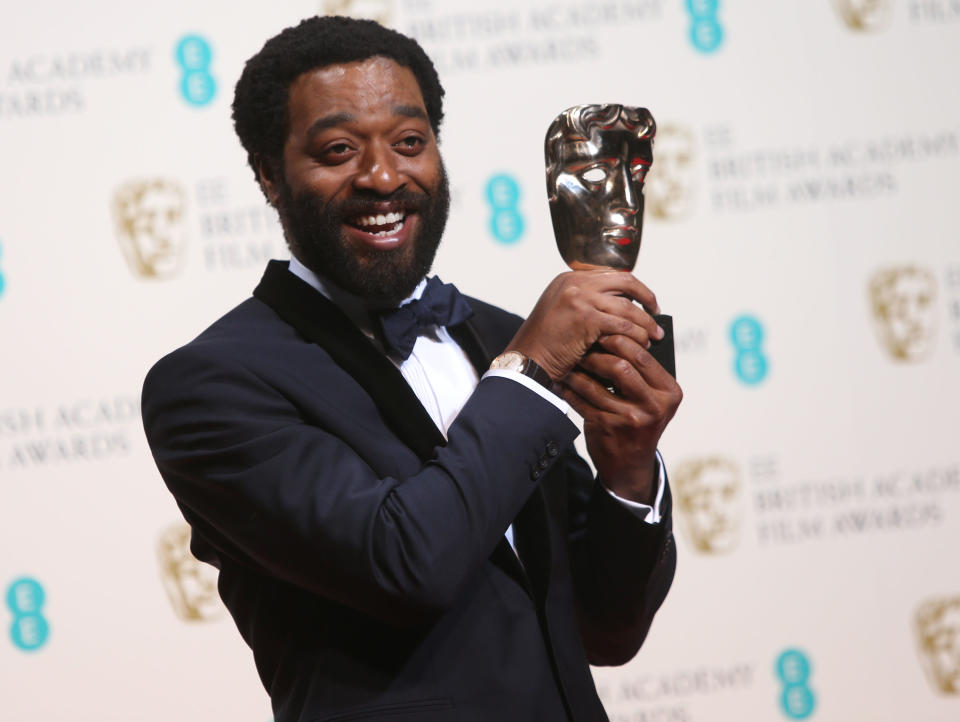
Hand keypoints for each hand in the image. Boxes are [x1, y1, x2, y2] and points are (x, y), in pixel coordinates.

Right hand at [507, 271, 662, 380]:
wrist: (527, 362)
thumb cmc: (545, 346)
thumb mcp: (561, 313)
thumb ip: (585, 303)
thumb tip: (621, 307)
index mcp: (569, 278)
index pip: (611, 275)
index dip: (634, 288)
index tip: (645, 301)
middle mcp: (574, 282)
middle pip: (625, 282)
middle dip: (646, 298)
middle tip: (657, 313)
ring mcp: (579, 298)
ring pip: (627, 307)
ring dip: (644, 323)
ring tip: (654, 337)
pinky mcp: (585, 317)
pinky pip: (622, 325)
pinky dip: (636, 336)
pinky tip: (642, 345)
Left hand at [559, 334, 681, 503]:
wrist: (631, 464)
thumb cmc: (639, 422)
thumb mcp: (653, 399)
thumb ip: (643, 373)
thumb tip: (615, 332)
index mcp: (670, 392)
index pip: (643, 356)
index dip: (619, 340)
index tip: (601, 331)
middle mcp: (655, 406)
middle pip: (622, 367)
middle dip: (598, 353)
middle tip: (583, 344)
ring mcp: (632, 420)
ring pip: (598, 385)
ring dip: (580, 371)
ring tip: (570, 361)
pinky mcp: (610, 429)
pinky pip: (584, 402)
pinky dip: (571, 390)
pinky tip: (564, 382)